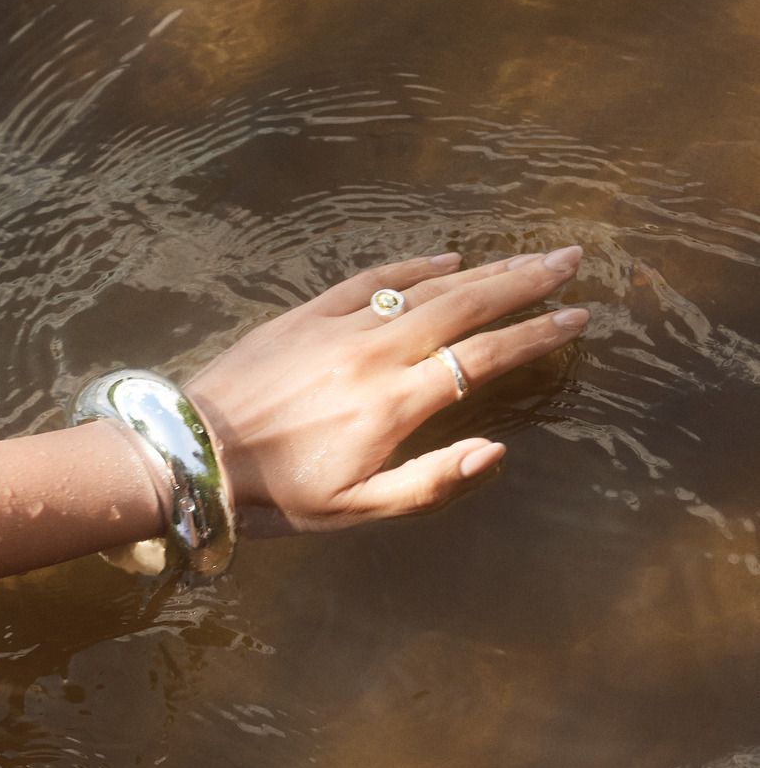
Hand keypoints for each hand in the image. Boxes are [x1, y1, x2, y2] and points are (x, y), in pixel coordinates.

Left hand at [185, 247, 586, 530]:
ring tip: (527, 256)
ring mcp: (338, 329)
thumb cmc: (275, 497)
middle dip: (525, 283)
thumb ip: (430, 482)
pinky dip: (413, 267)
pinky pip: (370, 280)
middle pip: (466, 308)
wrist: (190, 455)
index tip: (576, 319)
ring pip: (426, 288)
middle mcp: (374, 356)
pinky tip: (447, 260)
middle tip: (571, 259)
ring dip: (483, 270)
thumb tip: (495, 451)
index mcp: (393, 407)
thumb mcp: (356, 510)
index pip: (483, 361)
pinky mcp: (303, 316)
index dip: (535, 338)